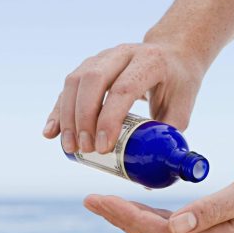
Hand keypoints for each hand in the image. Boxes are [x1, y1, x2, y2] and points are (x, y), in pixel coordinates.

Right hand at [43, 41, 204, 153]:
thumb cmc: (178, 83)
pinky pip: (68, 87)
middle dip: (84, 119)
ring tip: (71, 148)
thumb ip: (168, 137)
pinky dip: (58, 110)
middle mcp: (122, 53)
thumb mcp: (182, 107)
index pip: (123, 89)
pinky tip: (51, 132)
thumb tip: (149, 179)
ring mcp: (102, 56)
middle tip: (87, 150)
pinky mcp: (88, 65)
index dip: (110, 119)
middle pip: (93, 81)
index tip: (104, 148)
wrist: (172, 52)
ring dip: (68, 116)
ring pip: (75, 81)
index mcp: (149, 61)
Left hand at [84, 154, 233, 232]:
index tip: (98, 199)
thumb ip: (213, 209)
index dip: (126, 217)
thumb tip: (173, 227)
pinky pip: (176, 227)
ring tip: (105, 203)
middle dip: (121, 219)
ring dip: (134, 219)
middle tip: (90, 200)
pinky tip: (138, 205)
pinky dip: (153, 216)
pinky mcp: (218, 232)